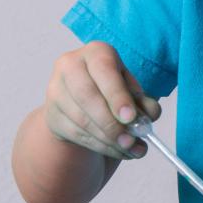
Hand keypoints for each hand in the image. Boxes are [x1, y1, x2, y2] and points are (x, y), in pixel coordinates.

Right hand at [42, 42, 159, 160]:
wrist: (82, 101)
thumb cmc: (112, 90)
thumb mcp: (131, 90)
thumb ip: (144, 102)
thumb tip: (150, 115)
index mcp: (95, 53)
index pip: (104, 71)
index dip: (117, 96)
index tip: (130, 118)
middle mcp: (70, 65)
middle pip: (87, 96)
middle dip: (111, 122)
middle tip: (130, 140)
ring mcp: (56, 90)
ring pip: (81, 119)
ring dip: (107, 139)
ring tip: (129, 148)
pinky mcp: (52, 114)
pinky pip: (75, 134)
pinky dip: (99, 146)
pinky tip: (115, 150)